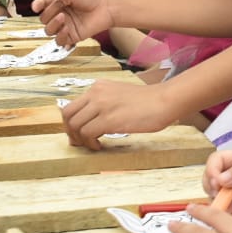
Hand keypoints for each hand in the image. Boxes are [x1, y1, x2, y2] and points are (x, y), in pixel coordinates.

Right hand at [30, 0, 113, 46]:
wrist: (108, 6)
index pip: (42, 4)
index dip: (37, 5)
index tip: (37, 6)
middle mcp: (61, 12)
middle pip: (43, 18)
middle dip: (49, 14)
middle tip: (60, 9)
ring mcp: (66, 25)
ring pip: (48, 30)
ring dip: (53, 25)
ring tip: (63, 18)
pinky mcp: (72, 35)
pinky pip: (59, 41)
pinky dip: (60, 36)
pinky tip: (66, 28)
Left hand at [61, 79, 181, 148]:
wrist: (164, 100)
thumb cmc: (147, 101)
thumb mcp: (119, 94)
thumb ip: (103, 103)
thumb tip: (91, 121)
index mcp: (98, 86)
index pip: (71, 105)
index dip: (71, 123)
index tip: (77, 134)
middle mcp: (96, 93)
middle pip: (67, 115)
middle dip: (70, 132)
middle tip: (80, 142)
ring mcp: (101, 105)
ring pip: (75, 125)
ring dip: (81, 139)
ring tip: (93, 145)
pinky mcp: (109, 119)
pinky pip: (88, 133)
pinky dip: (90, 143)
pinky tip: (100, 146)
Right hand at [203, 151, 231, 226]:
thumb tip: (221, 178)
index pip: (217, 161)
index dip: (212, 170)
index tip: (216, 181)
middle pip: (212, 180)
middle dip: (212, 189)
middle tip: (220, 196)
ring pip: (218, 199)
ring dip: (221, 204)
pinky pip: (229, 214)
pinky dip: (231, 216)